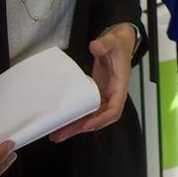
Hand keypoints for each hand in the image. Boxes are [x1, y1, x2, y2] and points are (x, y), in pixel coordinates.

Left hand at [49, 24, 134, 142]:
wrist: (119, 42)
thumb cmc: (118, 44)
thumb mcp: (113, 41)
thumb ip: (105, 44)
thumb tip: (95, 46)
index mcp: (120, 85)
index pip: (114, 109)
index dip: (101, 119)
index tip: (86, 124)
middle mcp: (113, 94)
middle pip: (100, 118)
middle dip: (81, 128)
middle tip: (61, 135)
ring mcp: (104, 95)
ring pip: (92, 116)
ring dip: (76, 126)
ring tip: (57, 134)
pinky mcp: (96, 93)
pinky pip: (88, 109)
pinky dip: (77, 116)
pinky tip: (64, 122)